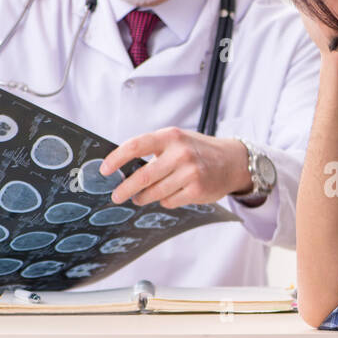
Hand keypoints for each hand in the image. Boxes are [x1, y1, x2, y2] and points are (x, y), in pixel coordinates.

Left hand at [98, 128, 252, 207]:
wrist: (233, 161)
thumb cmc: (198, 150)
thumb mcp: (177, 140)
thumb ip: (154, 150)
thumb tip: (123, 169)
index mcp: (170, 136)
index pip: (136, 146)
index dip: (116, 159)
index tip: (104, 170)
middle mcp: (180, 153)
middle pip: (143, 176)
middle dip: (125, 189)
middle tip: (116, 196)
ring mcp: (189, 172)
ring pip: (155, 192)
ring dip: (144, 197)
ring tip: (140, 197)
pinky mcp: (196, 190)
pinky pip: (169, 201)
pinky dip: (165, 200)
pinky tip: (170, 194)